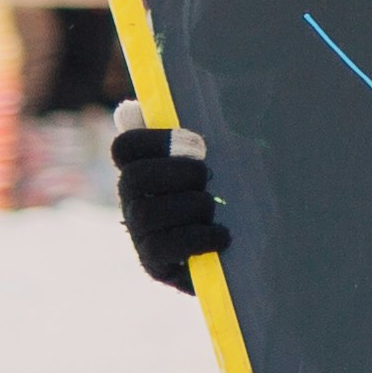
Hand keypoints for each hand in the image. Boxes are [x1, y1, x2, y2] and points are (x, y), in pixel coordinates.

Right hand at [112, 120, 228, 294]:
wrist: (246, 256)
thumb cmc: (231, 197)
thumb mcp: (219, 162)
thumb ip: (186, 137)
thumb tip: (130, 109)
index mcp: (145, 168)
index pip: (125, 146)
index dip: (153, 140)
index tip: (197, 143)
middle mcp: (134, 200)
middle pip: (132, 178)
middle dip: (176, 172)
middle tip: (207, 175)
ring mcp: (141, 234)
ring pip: (146, 213)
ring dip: (191, 205)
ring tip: (215, 208)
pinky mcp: (155, 264)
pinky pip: (163, 248)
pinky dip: (198, 238)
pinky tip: (222, 236)